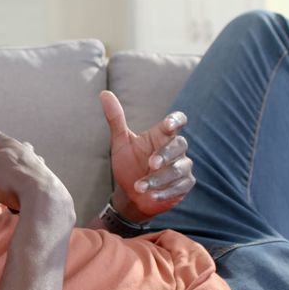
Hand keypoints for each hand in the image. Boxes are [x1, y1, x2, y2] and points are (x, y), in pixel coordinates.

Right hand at [0, 116, 73, 225]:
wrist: (42, 199)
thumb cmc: (12, 180)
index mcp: (9, 146)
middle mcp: (25, 153)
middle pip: (12, 146)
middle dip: (2, 146)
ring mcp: (36, 166)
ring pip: (25, 161)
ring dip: (17, 165)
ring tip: (11, 173)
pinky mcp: (44, 182)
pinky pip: (31, 180)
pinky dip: (25, 183)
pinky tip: (23, 191)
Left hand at [100, 91, 194, 221]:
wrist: (130, 194)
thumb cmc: (128, 164)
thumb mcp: (120, 143)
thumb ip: (115, 119)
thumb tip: (104, 93)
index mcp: (162, 135)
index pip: (178, 120)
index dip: (176, 121)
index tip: (168, 125)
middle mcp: (175, 149)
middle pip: (180, 145)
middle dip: (165, 155)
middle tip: (150, 164)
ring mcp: (182, 167)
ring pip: (179, 168)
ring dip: (160, 178)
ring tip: (140, 187)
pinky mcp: (184, 185)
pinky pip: (180, 186)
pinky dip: (166, 192)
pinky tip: (152, 196)